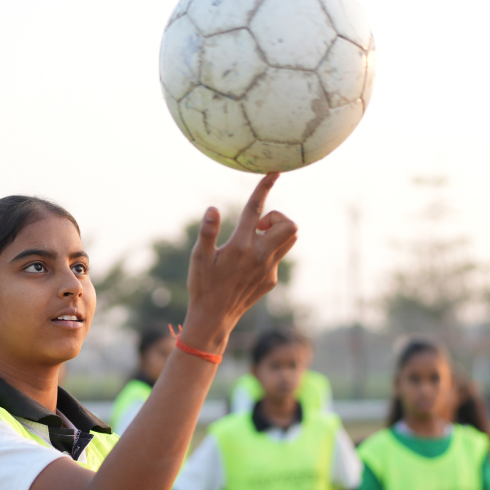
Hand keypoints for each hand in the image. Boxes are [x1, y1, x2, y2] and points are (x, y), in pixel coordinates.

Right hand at [183, 174, 296, 352]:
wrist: (214, 318)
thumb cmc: (202, 285)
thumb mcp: (199, 257)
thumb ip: (207, 232)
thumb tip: (212, 209)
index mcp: (241, 246)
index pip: (256, 209)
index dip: (264, 187)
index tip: (274, 172)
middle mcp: (260, 255)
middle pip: (289, 224)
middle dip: (276, 217)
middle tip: (257, 226)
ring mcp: (269, 269)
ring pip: (290, 239)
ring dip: (276, 232)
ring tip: (254, 240)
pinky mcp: (272, 279)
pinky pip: (279, 256)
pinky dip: (269, 251)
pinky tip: (248, 264)